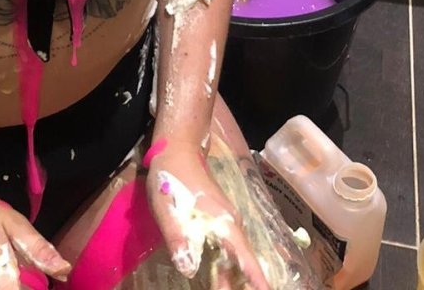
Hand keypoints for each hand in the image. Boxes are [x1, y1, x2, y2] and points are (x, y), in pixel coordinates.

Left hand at [146, 141, 269, 289]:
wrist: (176, 147)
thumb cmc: (171, 176)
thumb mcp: (167, 208)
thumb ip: (178, 238)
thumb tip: (190, 271)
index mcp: (223, 222)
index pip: (245, 256)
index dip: (257, 278)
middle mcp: (231, 221)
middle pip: (241, 259)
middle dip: (242, 282)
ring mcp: (225, 217)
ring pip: (234, 253)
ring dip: (232, 275)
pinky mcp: (217, 215)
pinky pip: (227, 244)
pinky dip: (225, 262)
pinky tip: (216, 273)